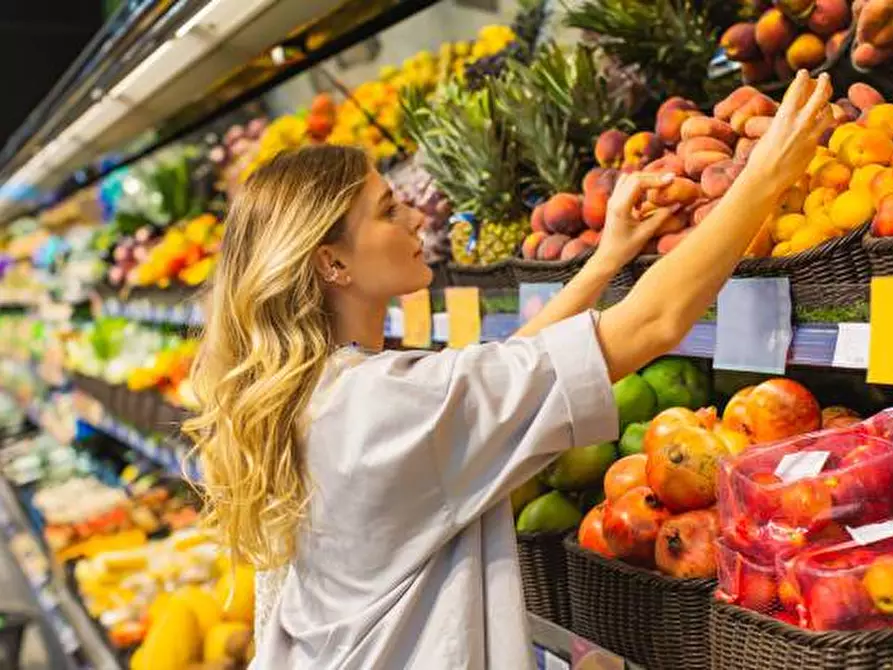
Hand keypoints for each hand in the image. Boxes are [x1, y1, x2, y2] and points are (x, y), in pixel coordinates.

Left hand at [589, 172, 679, 270]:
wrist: (607, 257)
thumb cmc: (624, 249)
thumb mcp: (645, 233)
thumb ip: (661, 217)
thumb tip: (678, 203)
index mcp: (620, 206)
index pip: (638, 182)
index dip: (656, 179)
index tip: (672, 179)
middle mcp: (614, 200)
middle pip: (634, 176)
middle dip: (653, 177)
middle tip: (670, 181)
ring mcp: (612, 200)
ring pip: (629, 179)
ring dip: (645, 180)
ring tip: (659, 188)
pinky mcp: (614, 203)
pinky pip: (625, 186)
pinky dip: (638, 186)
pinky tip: (645, 199)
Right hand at [745, 70, 832, 194]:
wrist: (766, 178)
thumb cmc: (760, 158)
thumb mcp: (768, 134)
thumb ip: (781, 124)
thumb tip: (787, 119)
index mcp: (784, 117)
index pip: (797, 91)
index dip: (802, 78)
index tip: (804, 72)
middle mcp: (800, 123)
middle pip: (819, 97)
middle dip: (824, 84)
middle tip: (825, 77)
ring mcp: (810, 136)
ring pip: (828, 113)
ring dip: (828, 106)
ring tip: (826, 104)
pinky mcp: (814, 148)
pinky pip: (821, 133)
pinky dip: (820, 127)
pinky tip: (818, 127)